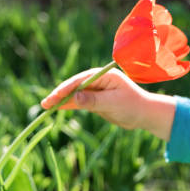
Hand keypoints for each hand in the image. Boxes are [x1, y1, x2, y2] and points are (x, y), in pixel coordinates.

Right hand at [41, 68, 175, 139]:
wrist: (144, 115)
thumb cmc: (133, 105)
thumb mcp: (113, 103)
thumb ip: (93, 100)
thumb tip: (74, 98)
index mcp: (105, 75)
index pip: (82, 80)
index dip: (67, 87)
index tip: (55, 95)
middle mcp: (99, 80)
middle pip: (75, 86)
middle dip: (60, 94)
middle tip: (46, 102)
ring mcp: (96, 90)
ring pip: (75, 95)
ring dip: (61, 100)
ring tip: (45, 106)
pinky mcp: (95, 101)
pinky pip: (79, 102)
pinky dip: (68, 105)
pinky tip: (57, 108)